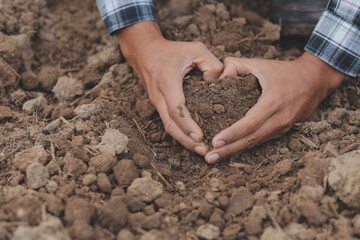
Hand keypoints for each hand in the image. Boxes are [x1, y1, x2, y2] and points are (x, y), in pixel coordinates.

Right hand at [117, 21, 222, 154]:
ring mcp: (156, 102)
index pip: (176, 108)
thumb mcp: (196, 48)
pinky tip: (192, 140)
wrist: (144, 52)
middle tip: (203, 150)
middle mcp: (159, 95)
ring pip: (168, 127)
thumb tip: (218, 82)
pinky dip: (179, 134)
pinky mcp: (158, 105)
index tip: (200, 137)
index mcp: (167, 81)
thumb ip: (211, 64)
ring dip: (183, 140)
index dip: (187, 124)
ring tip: (201, 150)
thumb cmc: (172, 50)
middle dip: (186, 140)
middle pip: (170, 124)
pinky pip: (168, 123)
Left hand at [205, 52, 344, 162]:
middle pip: (252, 139)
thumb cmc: (284, 71)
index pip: (250, 123)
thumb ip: (235, 65)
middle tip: (210, 157)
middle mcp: (279, 118)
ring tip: (216, 157)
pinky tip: (232, 150)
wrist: (316, 79)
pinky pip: (262, 141)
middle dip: (229, 149)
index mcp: (272, 102)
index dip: (232, 134)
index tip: (215, 141)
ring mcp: (283, 127)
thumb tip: (215, 76)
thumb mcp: (260, 64)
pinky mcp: (284, 130)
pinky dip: (246, 147)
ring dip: (235, 151)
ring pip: (256, 143)